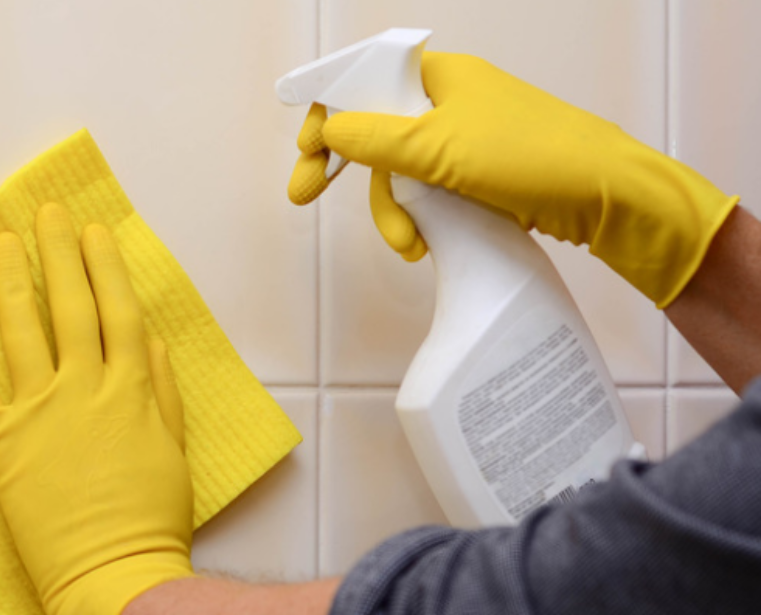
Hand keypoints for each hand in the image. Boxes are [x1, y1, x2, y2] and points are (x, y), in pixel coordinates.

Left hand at [0, 203, 193, 614]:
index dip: (104, 267)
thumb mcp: (173, 448)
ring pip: (21, 332)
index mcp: (130, 389)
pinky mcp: (2, 442)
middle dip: (60, 254)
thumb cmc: (150, 518)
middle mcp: (83, 389)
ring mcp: (39, 412)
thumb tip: (150, 338)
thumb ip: (163, 389)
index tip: (93, 233)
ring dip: (11, 282)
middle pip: (70, 306)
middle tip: (47, 214)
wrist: (113, 573)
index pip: (116, 311)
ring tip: (2, 243)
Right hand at [288, 52, 738, 307]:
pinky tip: (423, 245)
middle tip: (302, 196)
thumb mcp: (437, 148)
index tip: (304, 150)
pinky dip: (419, 219)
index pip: (364, 82)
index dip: (328, 113)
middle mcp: (449, 103)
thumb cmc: (528, 156)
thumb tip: (329, 131)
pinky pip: (429, 194)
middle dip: (347, 172)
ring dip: (393, 209)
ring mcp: (465, 142)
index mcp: (439, 76)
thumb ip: (373, 139)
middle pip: (375, 133)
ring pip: (401, 172)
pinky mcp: (479, 178)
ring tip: (407, 243)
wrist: (605, 197)